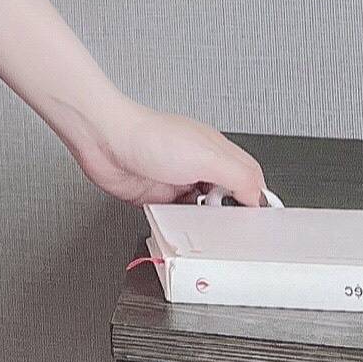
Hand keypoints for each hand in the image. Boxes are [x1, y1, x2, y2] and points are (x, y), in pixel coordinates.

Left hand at [68, 95, 271, 208]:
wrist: (103, 140)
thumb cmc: (147, 135)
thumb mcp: (208, 156)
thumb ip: (240, 176)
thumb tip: (258, 197)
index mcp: (216, 151)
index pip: (248, 178)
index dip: (255, 198)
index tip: (257, 218)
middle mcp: (197, 166)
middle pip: (226, 197)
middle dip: (229, 213)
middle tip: (227, 223)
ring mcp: (176, 182)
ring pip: (202, 211)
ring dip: (204, 221)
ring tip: (202, 223)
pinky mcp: (156, 197)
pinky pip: (177, 219)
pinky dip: (180, 225)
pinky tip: (180, 225)